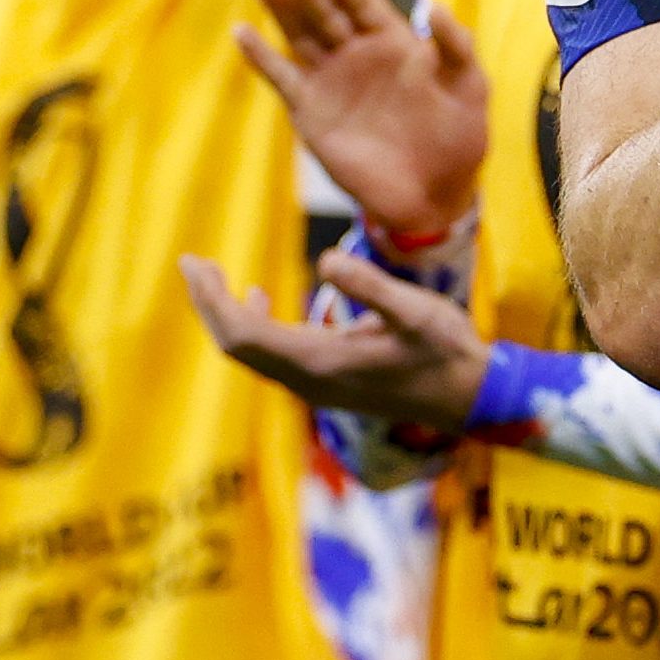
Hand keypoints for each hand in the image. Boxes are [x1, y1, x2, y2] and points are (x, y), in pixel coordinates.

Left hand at [181, 248, 490, 429]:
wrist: (466, 398)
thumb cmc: (447, 352)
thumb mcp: (418, 312)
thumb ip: (371, 287)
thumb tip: (324, 261)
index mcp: (321, 363)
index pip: (243, 334)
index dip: (212, 300)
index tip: (195, 262)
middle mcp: (308, 380)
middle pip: (236, 345)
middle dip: (209, 303)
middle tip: (192, 262)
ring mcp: (314, 386)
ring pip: (249, 352)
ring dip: (226, 313)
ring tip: (211, 274)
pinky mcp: (324, 381)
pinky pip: (270, 355)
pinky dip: (252, 324)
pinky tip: (258, 297)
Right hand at [236, 0, 488, 240]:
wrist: (432, 196)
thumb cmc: (458, 139)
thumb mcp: (470, 87)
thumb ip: (457, 46)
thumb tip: (435, 6)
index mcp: (395, 43)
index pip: (364, 2)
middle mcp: (358, 55)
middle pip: (327, 12)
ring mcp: (332, 81)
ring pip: (300, 35)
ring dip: (281, 8)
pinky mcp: (311, 111)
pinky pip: (281, 77)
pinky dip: (260, 56)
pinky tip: (242, 32)